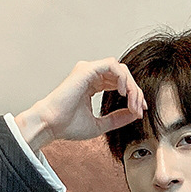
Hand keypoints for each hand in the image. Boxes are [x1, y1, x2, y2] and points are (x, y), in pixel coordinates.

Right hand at [21, 58, 145, 146]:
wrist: (50, 125)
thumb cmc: (67, 126)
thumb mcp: (100, 124)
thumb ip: (117, 118)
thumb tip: (135, 114)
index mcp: (92, 85)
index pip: (119, 83)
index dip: (133, 96)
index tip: (139, 111)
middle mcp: (90, 75)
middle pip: (123, 75)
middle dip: (135, 92)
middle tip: (139, 109)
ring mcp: (88, 71)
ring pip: (120, 69)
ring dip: (131, 86)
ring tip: (132, 103)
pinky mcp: (87, 70)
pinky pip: (112, 65)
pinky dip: (122, 77)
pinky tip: (124, 93)